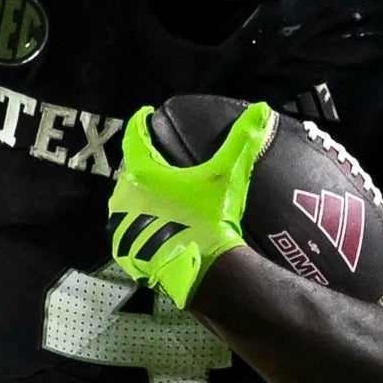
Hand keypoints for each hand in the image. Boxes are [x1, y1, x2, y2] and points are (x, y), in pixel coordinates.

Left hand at [107, 99, 274, 310]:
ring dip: (140, 195)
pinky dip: (139, 223)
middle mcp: (124, 197)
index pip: (134, 138)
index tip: (143, 115)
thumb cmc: (210, 221)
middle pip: (131, 171)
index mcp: (143, 174)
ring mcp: (121, 226)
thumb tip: (261, 110)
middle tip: (161, 163)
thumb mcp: (228, 176)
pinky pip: (127, 229)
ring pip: (126, 201)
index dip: (139, 123)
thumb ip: (242, 140)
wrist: (203, 272)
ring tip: (160, 196)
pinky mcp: (124, 251)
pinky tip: (156, 225)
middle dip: (144, 166)